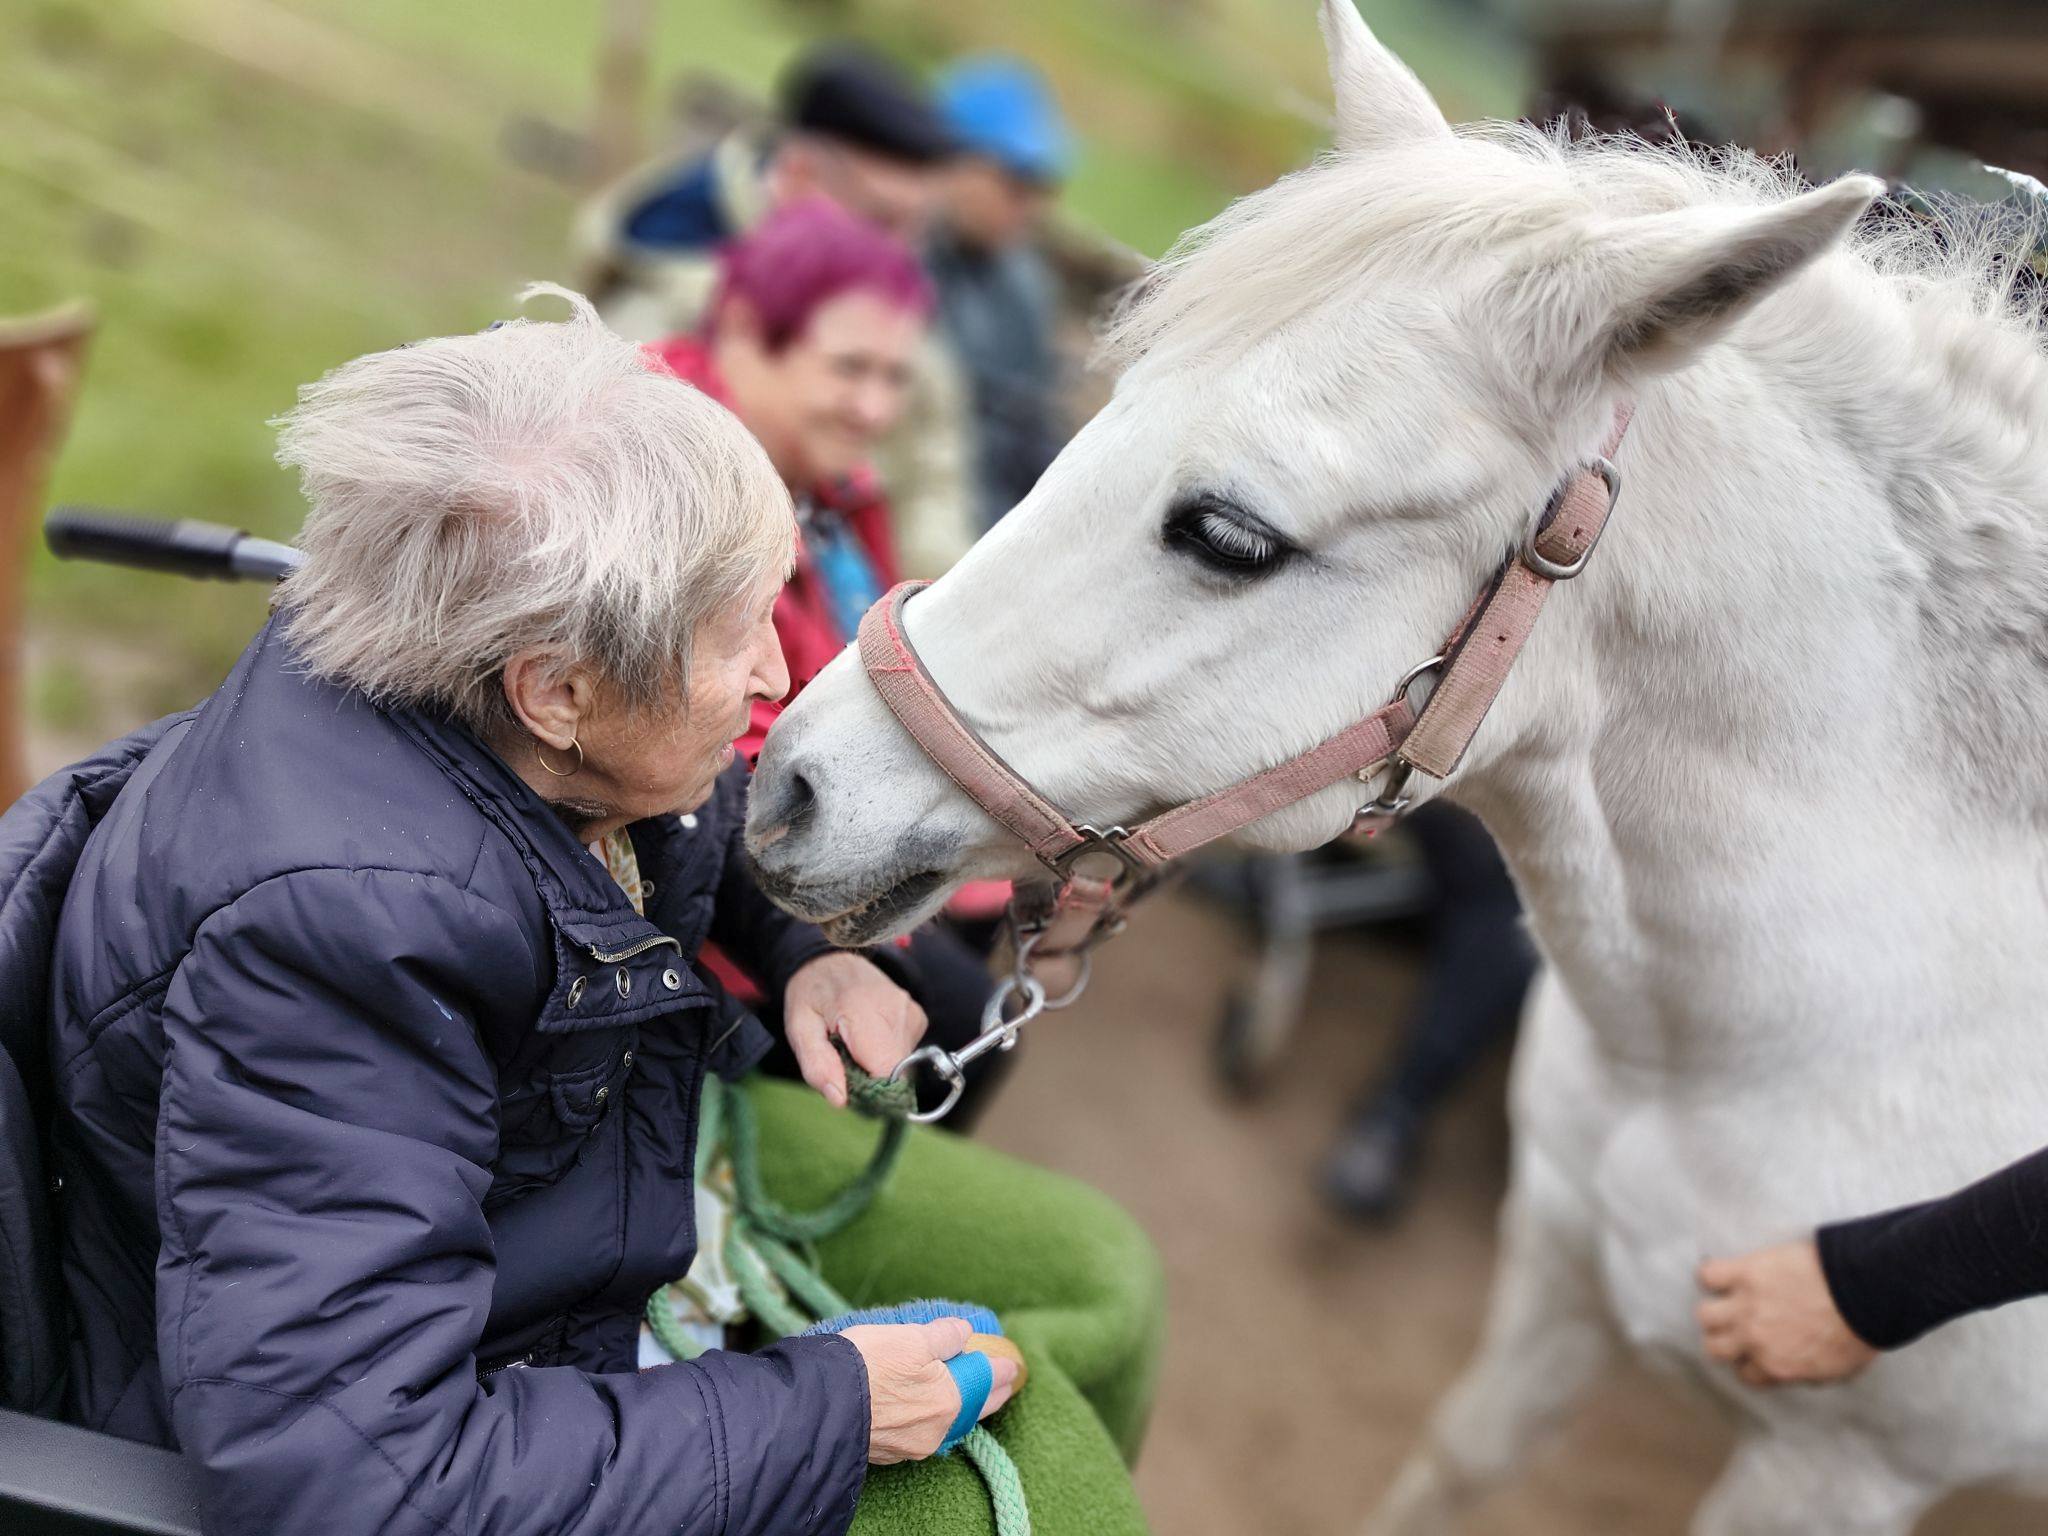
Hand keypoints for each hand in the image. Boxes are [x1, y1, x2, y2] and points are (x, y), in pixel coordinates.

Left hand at [784, 952, 926, 1106]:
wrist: (831, 960)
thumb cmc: (812, 995)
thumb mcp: (798, 1029)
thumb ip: (816, 1065)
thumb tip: (840, 1100)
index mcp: (863, 1010)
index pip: (885, 1071)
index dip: (868, 1090)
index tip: (847, 1085)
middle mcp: (896, 1009)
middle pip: (896, 1072)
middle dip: (870, 1080)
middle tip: (844, 1061)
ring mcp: (911, 1011)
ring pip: (903, 1066)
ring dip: (877, 1067)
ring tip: (854, 1045)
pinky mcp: (918, 1016)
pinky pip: (907, 1053)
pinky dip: (887, 1054)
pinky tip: (869, 1038)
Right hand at [843, 1317, 1019, 1463]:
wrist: (817, 1405)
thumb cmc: (867, 1365)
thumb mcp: (910, 1337)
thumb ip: (943, 1336)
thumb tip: (963, 1332)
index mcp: (948, 1400)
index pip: (984, 1382)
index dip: (999, 1369)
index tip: (1012, 1364)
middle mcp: (934, 1429)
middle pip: (969, 1408)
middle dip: (987, 1393)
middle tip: (1001, 1382)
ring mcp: (908, 1444)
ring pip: (944, 1422)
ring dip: (958, 1405)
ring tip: (967, 1394)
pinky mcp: (884, 1449)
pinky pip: (918, 1430)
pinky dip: (929, 1415)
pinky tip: (926, 1408)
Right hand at [1697, 1240, 1878, 1387]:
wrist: (1863, 1292)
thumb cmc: (1858, 1330)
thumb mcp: (1837, 1370)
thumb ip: (1806, 1375)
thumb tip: (1794, 1374)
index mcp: (1777, 1366)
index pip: (1746, 1373)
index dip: (1750, 1361)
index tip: (1755, 1352)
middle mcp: (1754, 1339)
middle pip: (1715, 1348)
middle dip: (1724, 1340)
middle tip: (1736, 1329)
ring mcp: (1746, 1305)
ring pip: (1705, 1315)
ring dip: (1716, 1310)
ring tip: (1726, 1301)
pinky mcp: (1745, 1273)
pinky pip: (1709, 1274)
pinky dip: (1712, 1274)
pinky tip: (1725, 1274)